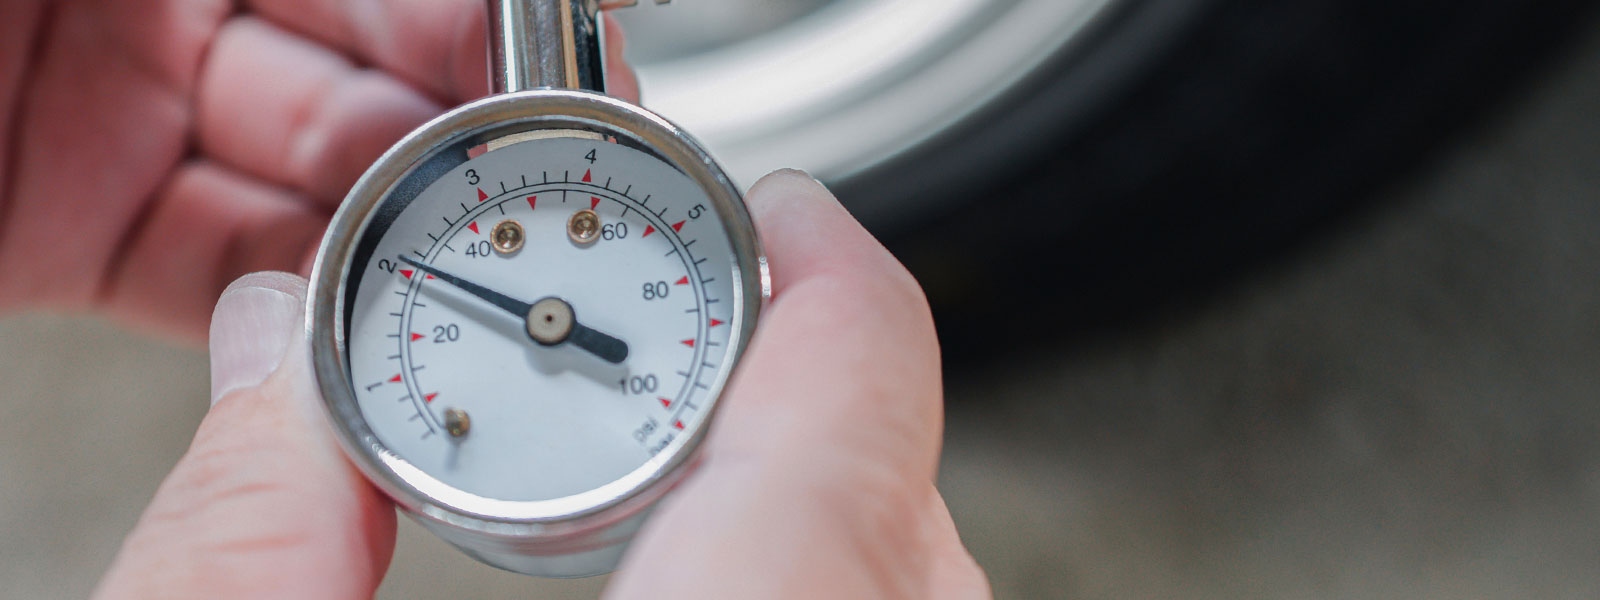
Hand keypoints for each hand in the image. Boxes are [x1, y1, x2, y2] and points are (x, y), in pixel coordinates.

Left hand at [0, 0, 636, 339]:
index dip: (480, 30)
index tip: (570, 57)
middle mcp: (162, 27)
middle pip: (365, 90)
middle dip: (465, 132)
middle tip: (550, 166)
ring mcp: (122, 133)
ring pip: (311, 191)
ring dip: (405, 231)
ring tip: (480, 249)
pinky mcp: (72, 237)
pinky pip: (217, 277)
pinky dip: (300, 307)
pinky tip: (365, 309)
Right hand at [91, 171, 991, 598]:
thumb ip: (238, 545)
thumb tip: (264, 355)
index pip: (860, 422)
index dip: (839, 285)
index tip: (798, 217)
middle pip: (906, 521)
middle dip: (824, 397)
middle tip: (733, 329)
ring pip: (913, 596)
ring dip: (836, 508)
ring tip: (721, 461)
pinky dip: (825, 589)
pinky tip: (723, 577)